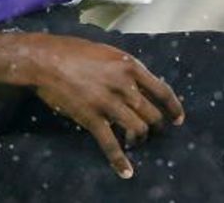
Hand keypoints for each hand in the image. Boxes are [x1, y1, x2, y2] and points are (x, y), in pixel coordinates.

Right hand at [20, 33, 183, 178]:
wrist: (46, 60)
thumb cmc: (74, 51)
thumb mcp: (107, 52)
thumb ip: (124, 68)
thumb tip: (138, 82)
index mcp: (130, 66)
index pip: (162, 90)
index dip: (174, 108)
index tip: (178, 119)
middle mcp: (124, 85)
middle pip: (152, 114)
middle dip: (156, 127)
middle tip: (152, 132)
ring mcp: (108, 103)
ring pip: (138, 129)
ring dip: (140, 139)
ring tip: (136, 142)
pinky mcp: (92, 118)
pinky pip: (111, 143)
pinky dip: (120, 160)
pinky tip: (126, 172)